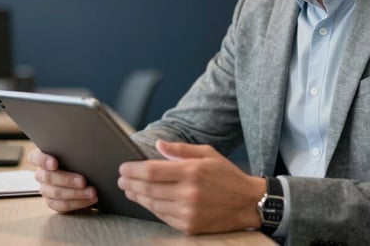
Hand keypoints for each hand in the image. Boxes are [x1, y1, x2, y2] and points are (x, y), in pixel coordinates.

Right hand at [27, 148, 97, 212]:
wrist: (84, 175)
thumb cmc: (78, 158)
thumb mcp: (75, 152)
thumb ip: (74, 151)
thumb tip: (87, 150)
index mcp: (42, 158)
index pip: (35, 157)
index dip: (43, 160)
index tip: (54, 164)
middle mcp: (41, 174)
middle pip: (48, 177)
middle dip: (67, 180)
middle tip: (83, 181)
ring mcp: (46, 190)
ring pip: (56, 193)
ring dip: (76, 193)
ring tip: (92, 192)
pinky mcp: (53, 203)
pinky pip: (62, 206)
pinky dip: (78, 203)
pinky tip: (90, 200)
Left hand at [117, 140, 265, 234]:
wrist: (248, 203)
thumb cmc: (227, 176)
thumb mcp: (208, 154)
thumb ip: (181, 150)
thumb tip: (158, 144)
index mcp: (192, 172)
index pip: (151, 171)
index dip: (133, 170)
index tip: (123, 167)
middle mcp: (188, 193)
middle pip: (148, 188)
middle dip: (130, 183)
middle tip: (122, 179)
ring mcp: (188, 212)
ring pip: (152, 204)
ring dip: (137, 196)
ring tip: (130, 190)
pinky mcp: (189, 226)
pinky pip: (163, 216)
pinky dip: (151, 208)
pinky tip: (147, 201)